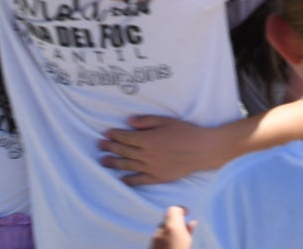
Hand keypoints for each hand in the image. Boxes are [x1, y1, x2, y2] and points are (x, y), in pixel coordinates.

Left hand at [101, 115, 227, 185]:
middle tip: (99, 146)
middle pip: (124, 151)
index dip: (114, 135)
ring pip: (129, 166)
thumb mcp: (165, 121)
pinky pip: (140, 180)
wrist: (202, 150)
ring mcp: (152, 168)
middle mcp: (147, 155)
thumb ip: (146, 120)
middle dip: (110, 147)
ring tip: (103, 161)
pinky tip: (121, 179)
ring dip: (115, 163)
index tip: (105, 134)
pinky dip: (130, 180)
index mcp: (148, 139)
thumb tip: (129, 122)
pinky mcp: (159, 177)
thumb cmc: (185, 131)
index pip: (126, 137)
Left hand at [150, 206, 194, 248]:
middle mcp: (161, 229)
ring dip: (170, 229)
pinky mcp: (151, 242)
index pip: (173, 209)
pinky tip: (170, 242)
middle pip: (168, 218)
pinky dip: (164, 235)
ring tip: (177, 237)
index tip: (187, 212)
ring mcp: (154, 236)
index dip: (181, 209)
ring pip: (163, 227)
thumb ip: (189, 229)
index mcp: (172, 226)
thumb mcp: (187, 241)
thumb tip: (192, 222)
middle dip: (175, 220)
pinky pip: (158, 234)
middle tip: (183, 227)